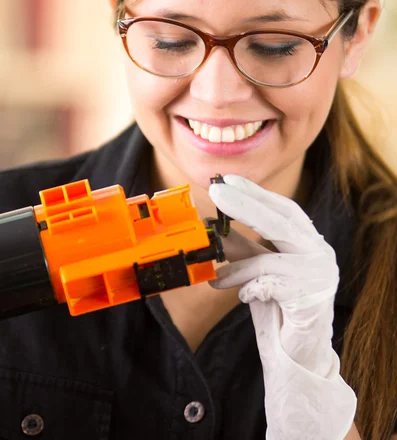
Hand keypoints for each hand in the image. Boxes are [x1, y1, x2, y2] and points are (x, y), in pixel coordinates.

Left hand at [208, 174, 355, 439]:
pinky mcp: (311, 300)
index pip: (283, 208)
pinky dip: (250, 288)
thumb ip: (240, 248)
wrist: (300, 354)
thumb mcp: (256, 271)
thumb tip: (212, 226)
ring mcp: (319, 276)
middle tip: (217, 192)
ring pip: (271, 258)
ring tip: (215, 277)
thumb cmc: (280, 308)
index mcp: (309, 241)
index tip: (227, 180)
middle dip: (246, 205)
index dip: (256, 193)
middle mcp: (319, 253)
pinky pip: (270, 287)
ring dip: (237, 266)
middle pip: (282, 222)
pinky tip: (243, 296)